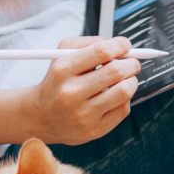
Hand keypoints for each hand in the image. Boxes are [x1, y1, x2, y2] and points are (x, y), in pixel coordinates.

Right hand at [21, 36, 140, 144]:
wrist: (41, 116)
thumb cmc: (58, 80)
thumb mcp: (62, 54)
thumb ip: (90, 43)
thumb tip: (120, 45)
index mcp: (63, 70)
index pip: (101, 51)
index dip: (120, 45)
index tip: (125, 45)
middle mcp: (71, 93)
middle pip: (116, 72)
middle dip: (131, 64)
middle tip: (132, 63)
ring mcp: (83, 114)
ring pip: (124, 92)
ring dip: (131, 81)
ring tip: (126, 79)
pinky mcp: (94, 130)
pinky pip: (123, 110)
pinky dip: (125, 99)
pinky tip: (115, 96)